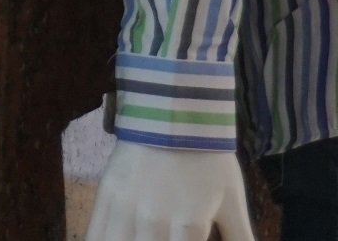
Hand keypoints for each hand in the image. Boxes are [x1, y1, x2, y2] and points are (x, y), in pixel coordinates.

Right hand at [81, 143, 253, 240]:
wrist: (176, 109)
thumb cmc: (208, 158)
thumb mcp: (232, 200)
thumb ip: (242, 238)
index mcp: (188, 228)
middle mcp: (153, 223)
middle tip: (162, 240)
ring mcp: (125, 209)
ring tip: (139, 240)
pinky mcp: (106, 195)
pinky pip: (95, 233)